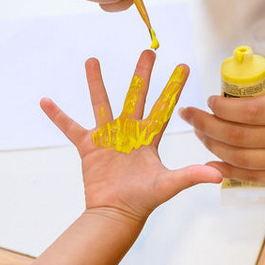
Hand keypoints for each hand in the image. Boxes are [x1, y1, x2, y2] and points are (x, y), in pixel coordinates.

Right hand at [41, 50, 220, 221]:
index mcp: (150, 138)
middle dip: (142, 73)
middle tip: (148, 50)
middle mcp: (130, 132)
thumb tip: (218, 175)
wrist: (116, 214)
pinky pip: (70, 127)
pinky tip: (46, 101)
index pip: (164, 106)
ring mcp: (108, 138)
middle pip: (136, 96)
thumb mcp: (169, 185)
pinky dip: (58, 116)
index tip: (183, 66)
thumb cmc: (143, 201)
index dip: (173, 87)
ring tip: (92, 59)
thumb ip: (191, 175)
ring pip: (102, 103)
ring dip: (97, 82)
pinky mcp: (88, 147)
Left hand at [179, 91, 264, 187]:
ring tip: (200, 136)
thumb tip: (240, 100)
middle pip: (239, 135)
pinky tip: (213, 161)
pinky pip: (254, 177)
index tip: (209, 101)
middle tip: (191, 116)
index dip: (222, 107)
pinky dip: (230, 170)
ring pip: (242, 157)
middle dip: (208, 125)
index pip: (249, 110)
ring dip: (214, 146)